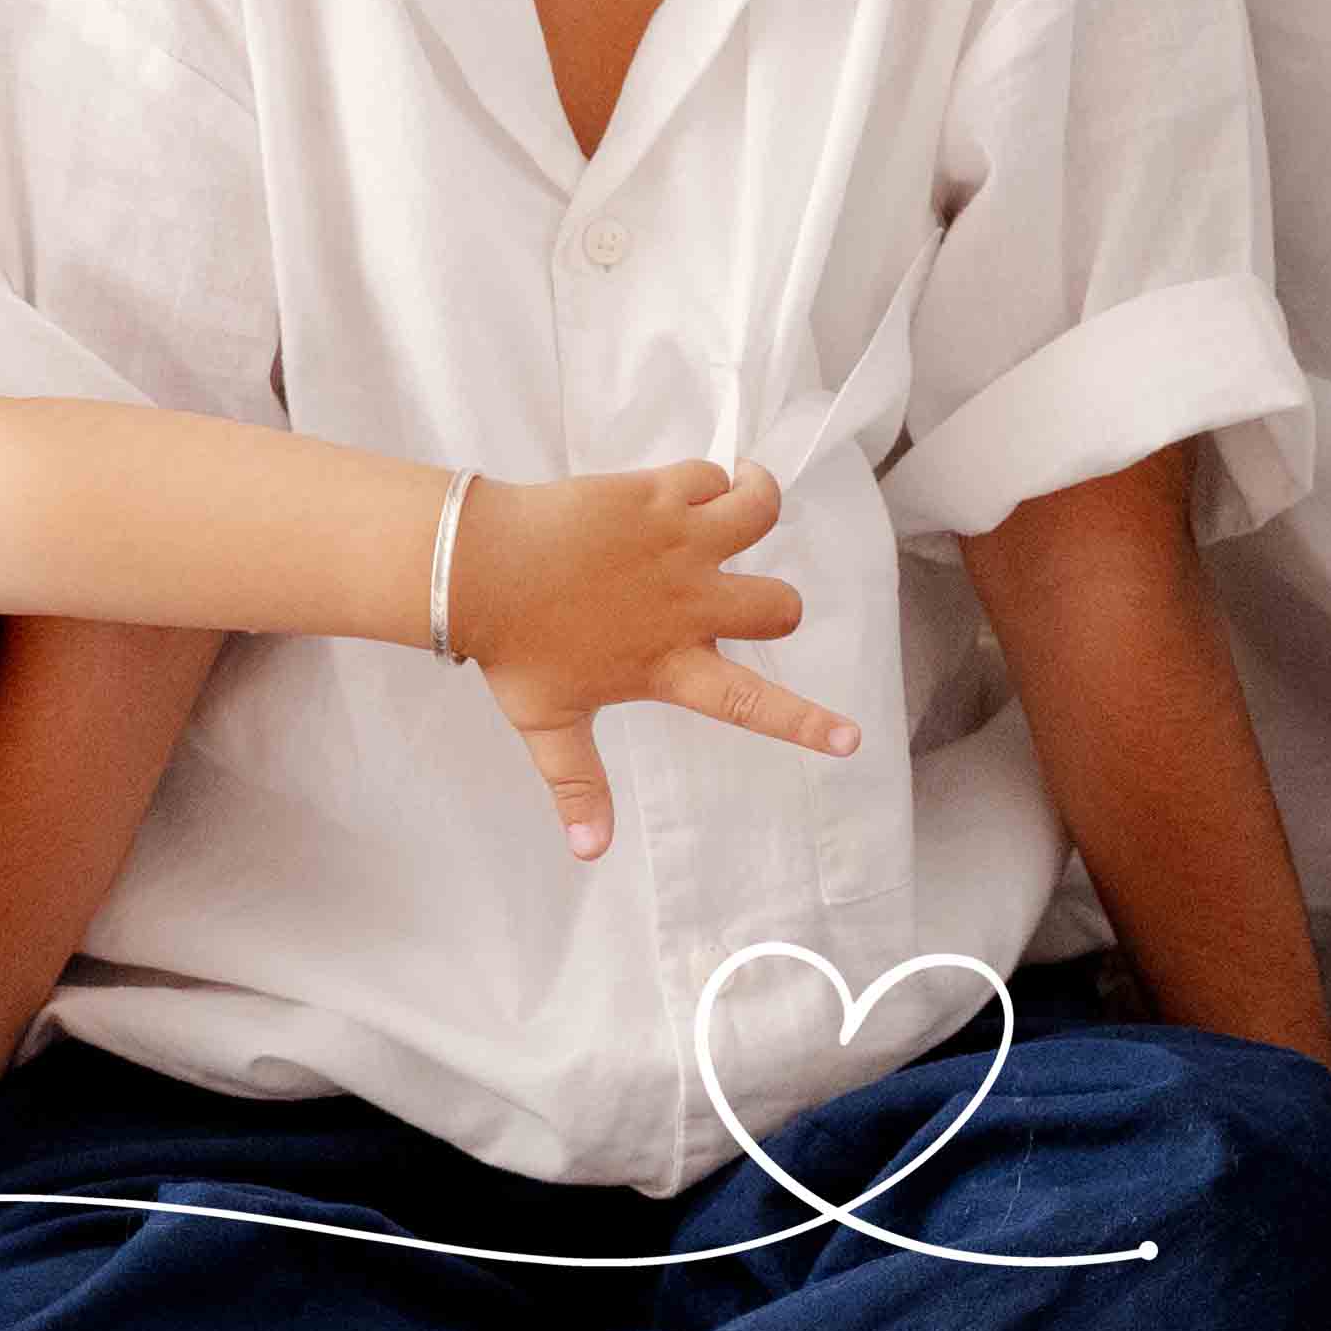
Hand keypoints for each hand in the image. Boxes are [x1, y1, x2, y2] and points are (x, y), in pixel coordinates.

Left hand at [442, 460, 845, 857]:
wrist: (477, 568)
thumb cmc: (511, 648)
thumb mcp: (548, 725)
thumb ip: (577, 786)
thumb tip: (590, 853)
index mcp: (669, 666)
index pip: (752, 703)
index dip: (808, 723)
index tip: (853, 740)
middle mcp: (688, 606)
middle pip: (780, 603)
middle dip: (779, 601)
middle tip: (743, 592)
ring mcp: (677, 544)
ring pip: (761, 515)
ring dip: (761, 506)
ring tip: (748, 500)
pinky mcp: (655, 496)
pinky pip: (710, 477)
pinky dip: (712, 480)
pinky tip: (691, 489)